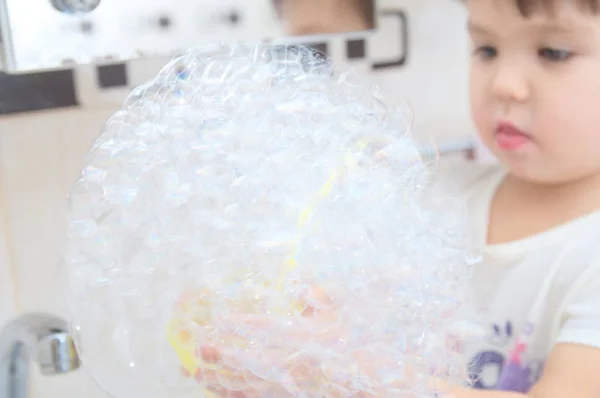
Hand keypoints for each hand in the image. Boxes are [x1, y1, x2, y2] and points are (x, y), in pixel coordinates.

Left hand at [179, 284, 456, 396]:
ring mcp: (289, 388)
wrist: (381, 388)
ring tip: (194, 372)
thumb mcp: (349, 317)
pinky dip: (234, 396)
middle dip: (217, 356)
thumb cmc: (366, 350)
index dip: (236, 326)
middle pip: (245, 361)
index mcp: (306, 339)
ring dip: (218, 378)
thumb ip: (323, 299)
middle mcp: (292, 365)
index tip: (215, 321)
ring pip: (245, 385)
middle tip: (193, 348)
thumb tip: (302, 286)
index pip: (263, 330)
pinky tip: (219, 392)